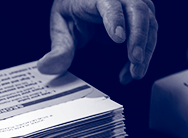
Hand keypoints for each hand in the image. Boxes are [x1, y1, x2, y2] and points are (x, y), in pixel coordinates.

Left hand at [37, 0, 157, 83]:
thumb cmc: (72, 9)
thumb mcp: (61, 27)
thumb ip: (58, 49)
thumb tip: (45, 66)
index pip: (109, 3)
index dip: (115, 19)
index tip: (118, 38)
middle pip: (137, 10)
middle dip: (139, 38)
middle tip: (133, 62)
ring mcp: (133, 3)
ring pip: (149, 22)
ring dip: (145, 49)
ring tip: (134, 72)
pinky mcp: (141, 14)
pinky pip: (150, 31)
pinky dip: (144, 52)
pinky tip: (132, 68)